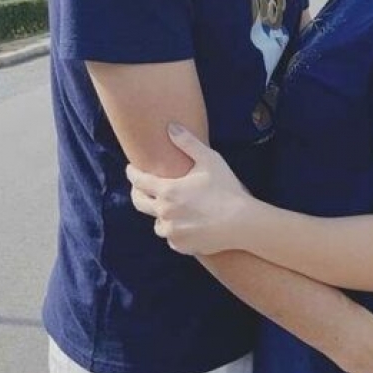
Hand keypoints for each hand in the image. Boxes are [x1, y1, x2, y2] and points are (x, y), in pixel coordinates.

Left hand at [126, 124, 252, 254]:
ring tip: (170, 207)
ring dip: (160, 214)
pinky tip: (186, 223)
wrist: (242, 223)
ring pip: (157, 222)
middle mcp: (164, 213)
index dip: (132, 173)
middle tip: (141, 188)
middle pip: (139, 203)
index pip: (139, 181)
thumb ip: (188, 143)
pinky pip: (171, 237)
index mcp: (168, 191)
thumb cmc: (227, 189)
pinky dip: (175, 229)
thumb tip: (170, 126)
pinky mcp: (181, 245)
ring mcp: (172, 231)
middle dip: (137, 193)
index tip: (131, 168)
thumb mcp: (210, 160)